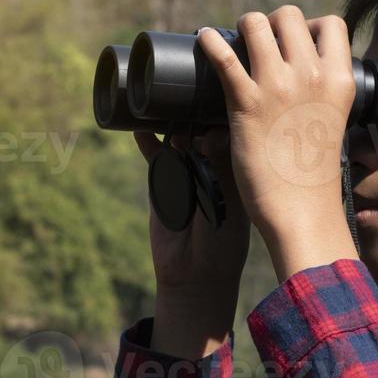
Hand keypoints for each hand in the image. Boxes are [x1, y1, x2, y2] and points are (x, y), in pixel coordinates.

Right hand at [133, 127, 250, 359]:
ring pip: (178, 139)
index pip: (233, 133)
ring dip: (172, 123)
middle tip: (188, 103)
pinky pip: (155, 157)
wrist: (195, 274)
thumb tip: (210, 133)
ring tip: (165, 107)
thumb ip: (218, 170)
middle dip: (196, 115)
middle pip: (204, 129)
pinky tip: (140, 127)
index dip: (227, 117)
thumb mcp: (226, 202)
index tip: (216, 107)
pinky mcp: (163, 182)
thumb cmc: (223, 242)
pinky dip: (147, 141)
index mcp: (237, 170)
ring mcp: (186, 172)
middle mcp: (213, 166)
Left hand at [197, 7, 359, 279]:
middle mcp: (312, 74)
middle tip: (258, 43)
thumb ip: (320, 94)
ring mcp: (278, 85)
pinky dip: (210, 42)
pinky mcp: (246, 102)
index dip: (311, 26)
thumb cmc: (313, 174)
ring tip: (234, 42)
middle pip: (289, 15)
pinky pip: (222, 54)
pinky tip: (203, 39)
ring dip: (243, 28)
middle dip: (272, 23)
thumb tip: (297, 77)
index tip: (295, 42)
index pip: (332, 24)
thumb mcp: (332, 121)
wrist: (301, 210)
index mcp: (340, 80)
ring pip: (256, 24)